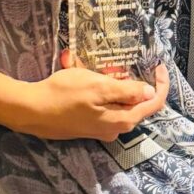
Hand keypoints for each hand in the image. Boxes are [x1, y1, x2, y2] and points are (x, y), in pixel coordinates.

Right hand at [23, 58, 168, 140]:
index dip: (161, 84)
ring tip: (103, 68)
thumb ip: (126, 91)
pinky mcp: (89, 126)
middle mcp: (115, 129)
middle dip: (134, 82)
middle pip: (137, 104)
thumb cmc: (64, 95)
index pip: (153, 104)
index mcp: (122, 120)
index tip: (159, 66)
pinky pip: (106, 106)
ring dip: (117, 85)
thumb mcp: (97, 86)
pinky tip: (90, 79)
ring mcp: (101, 129)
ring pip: (120, 104)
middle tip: (125, 63)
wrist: (32, 111)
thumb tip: (149, 92)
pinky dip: (104, 91)